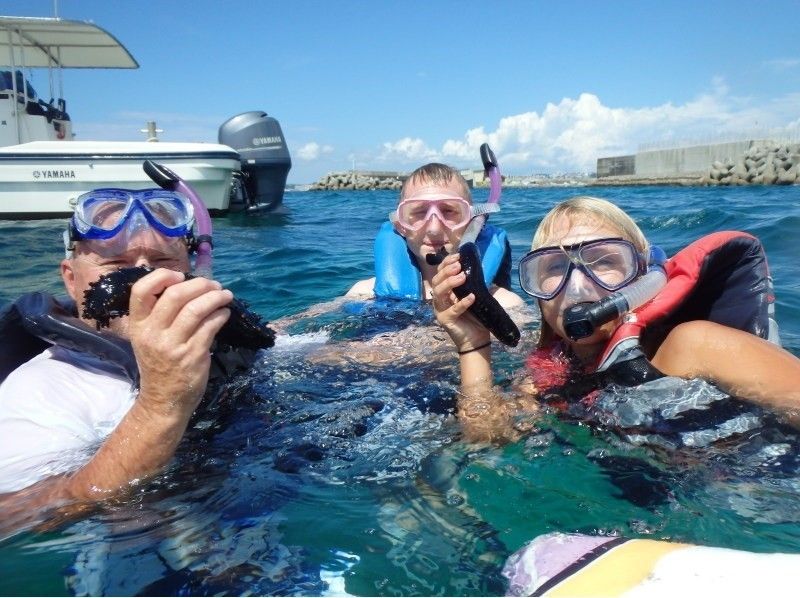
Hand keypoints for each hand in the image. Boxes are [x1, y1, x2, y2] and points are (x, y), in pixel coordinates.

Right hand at [127, 268, 232, 417]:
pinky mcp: (192, 355)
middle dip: (200, 284)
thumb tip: (187, 281)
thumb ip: (163, 312)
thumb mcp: (150, 337)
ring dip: (215, 297)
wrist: (163, 400)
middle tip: (214, 285)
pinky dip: (221, 315)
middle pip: (175, 295)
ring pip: (196, 309)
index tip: (180, 275)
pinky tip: (225, 313)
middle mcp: (152, 333)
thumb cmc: (160, 363)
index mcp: (138, 325)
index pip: (140, 291)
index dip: (161, 277)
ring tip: (225, 295)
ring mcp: (172, 345)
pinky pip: (210, 326)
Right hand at [430, 253, 489, 350]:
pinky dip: (462, 303)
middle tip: (458, 266)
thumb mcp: (474, 295)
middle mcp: (440, 300)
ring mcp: (440, 310)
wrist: (477, 339)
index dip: (446, 263)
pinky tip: (471, 297)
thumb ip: (473, 284)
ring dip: (450, 283)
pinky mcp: (445, 320)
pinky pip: (452, 310)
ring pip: (439, 294)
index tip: (458, 256)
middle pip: (436, 282)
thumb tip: (478, 267)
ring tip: (462, 277)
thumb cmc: (475, 317)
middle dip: (446, 271)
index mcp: (444, 292)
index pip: (440, 274)